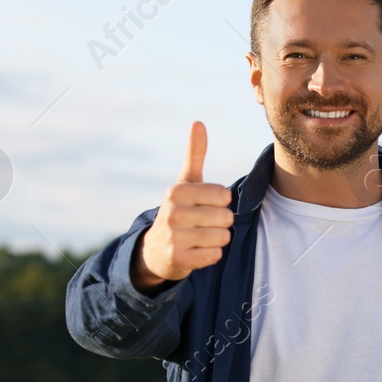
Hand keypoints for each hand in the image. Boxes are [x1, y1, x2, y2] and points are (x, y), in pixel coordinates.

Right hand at [132, 121, 234, 292]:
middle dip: (221, 222)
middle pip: (226, 217)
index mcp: (176, 192)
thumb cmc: (178, 210)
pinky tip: (197, 251)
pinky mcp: (180, 259)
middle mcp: (173, 213)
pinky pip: (215, 256)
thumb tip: (198, 122)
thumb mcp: (185, 182)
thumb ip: (195, 154)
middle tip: (203, 223)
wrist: (155, 249)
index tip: (206, 205)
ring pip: (223, 237)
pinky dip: (211, 255)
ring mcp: (175, 238)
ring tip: (200, 237)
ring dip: (218, 239)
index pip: (224, 196)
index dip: (221, 202)